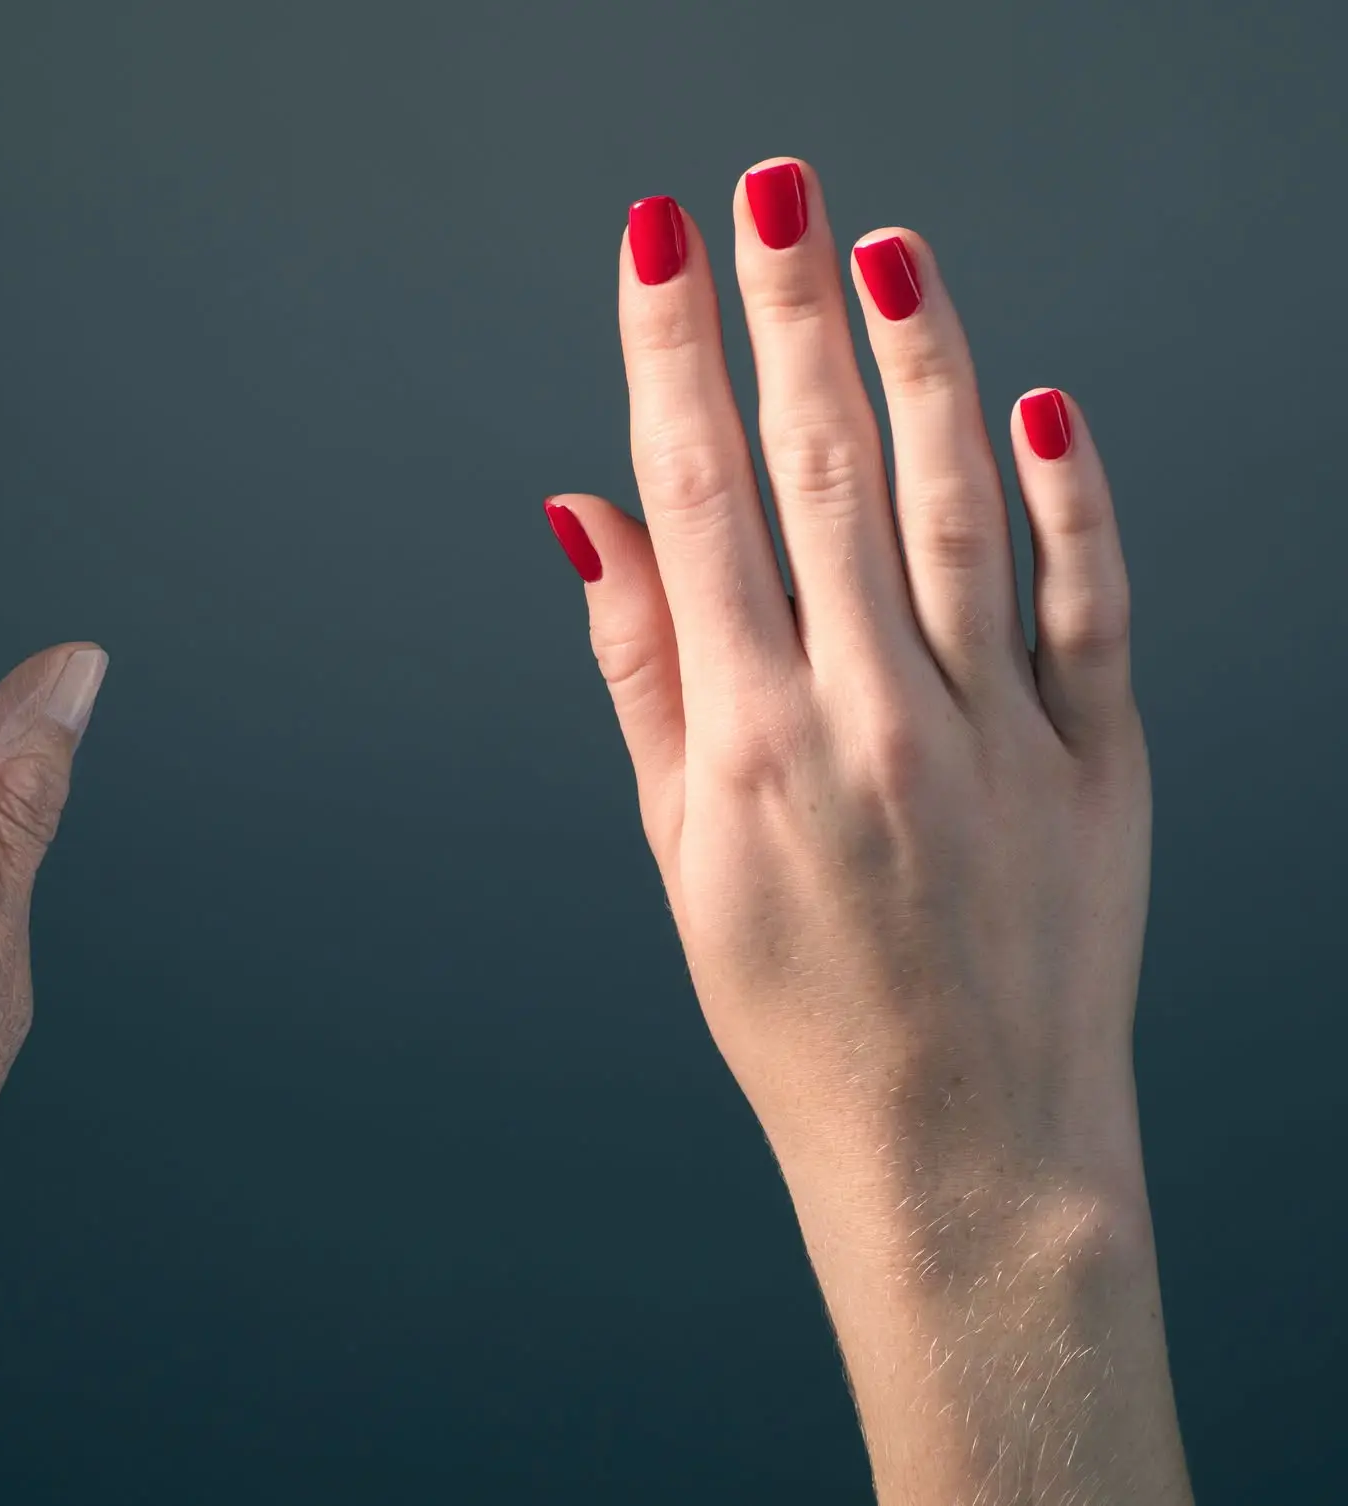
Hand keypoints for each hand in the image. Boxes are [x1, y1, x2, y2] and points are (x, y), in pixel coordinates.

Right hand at [546, 160, 1188, 1500]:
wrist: (963, 1154)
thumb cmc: (797, 1014)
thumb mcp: (680, 854)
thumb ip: (644, 671)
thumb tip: (591, 518)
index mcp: (749, 747)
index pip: (696, 503)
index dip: (668, 358)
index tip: (652, 248)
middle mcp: (869, 724)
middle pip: (819, 474)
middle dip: (784, 313)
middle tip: (768, 190)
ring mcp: (996, 740)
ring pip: (957, 510)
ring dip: (918, 366)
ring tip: (886, 249)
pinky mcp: (1100, 765)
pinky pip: (1090, 607)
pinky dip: (1073, 500)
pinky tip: (1041, 403)